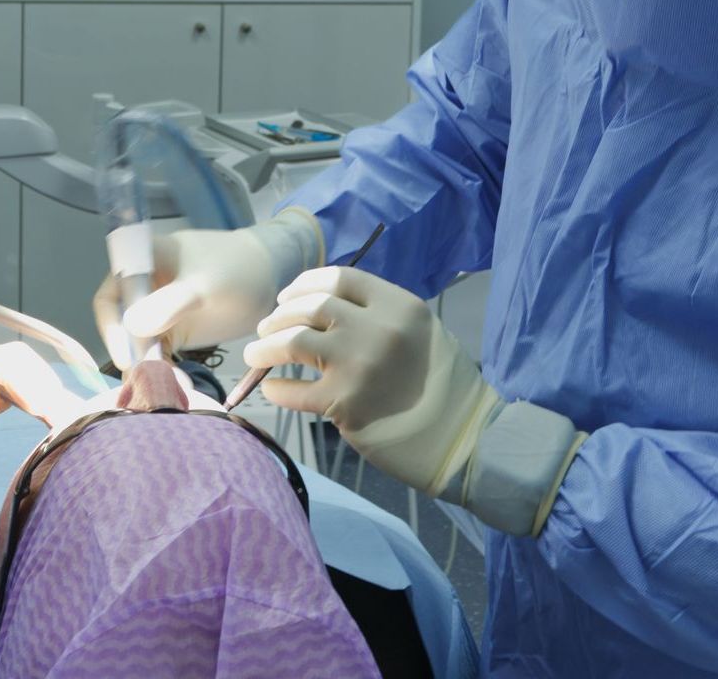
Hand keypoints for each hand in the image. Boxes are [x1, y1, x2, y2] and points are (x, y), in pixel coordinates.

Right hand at [91, 210, 322, 370]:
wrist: (270, 276)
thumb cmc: (236, 268)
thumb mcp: (205, 285)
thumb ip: (171, 303)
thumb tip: (132, 325)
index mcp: (142, 263)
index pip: (110, 299)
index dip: (112, 329)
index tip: (127, 358)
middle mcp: (142, 289)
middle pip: (121, 328)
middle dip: (133, 359)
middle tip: (150, 386)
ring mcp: (157, 312)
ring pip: (140, 347)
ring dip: (151, 371)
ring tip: (172, 392)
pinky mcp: (173, 332)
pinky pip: (159, 356)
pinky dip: (166, 372)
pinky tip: (182, 388)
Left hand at [244, 265, 584, 535]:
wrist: (462, 438)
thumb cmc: (442, 386)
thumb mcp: (420, 332)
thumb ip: (379, 314)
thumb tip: (323, 307)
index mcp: (398, 305)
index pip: (338, 279)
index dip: (305, 285)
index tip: (288, 297)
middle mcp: (377, 329)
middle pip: (310, 307)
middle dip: (280, 315)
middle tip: (266, 327)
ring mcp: (359, 365)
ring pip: (293, 342)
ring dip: (266, 346)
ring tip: (255, 353)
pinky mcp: (345, 404)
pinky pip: (295, 391)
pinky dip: (277, 389)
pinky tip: (274, 389)